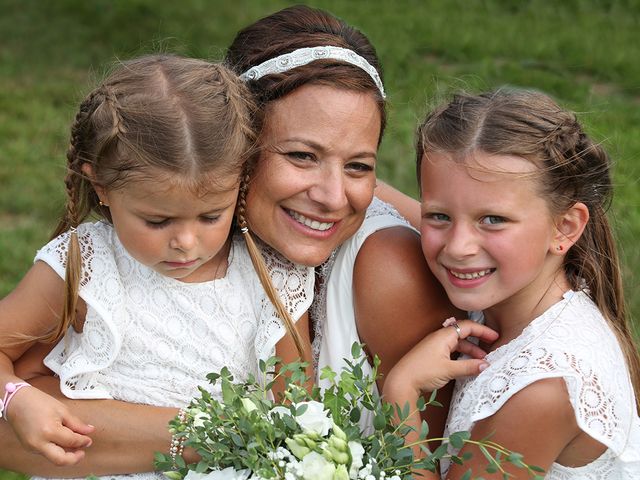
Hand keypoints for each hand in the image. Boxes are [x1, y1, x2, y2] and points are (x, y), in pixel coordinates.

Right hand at [6, 385, 94, 465]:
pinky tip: (62, 442)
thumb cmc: (38, 402)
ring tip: (74, 444)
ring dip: (66, 454)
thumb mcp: (62, 410)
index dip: (83, 441)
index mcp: (50, 431)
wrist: (17, 402)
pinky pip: (46, 453)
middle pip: (61, 460)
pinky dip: (57, 450)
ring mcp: (33, 447)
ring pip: (53, 458)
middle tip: (83, 451)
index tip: (88, 439)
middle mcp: (39, 443)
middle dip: (74, 458)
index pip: (72, 442)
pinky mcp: (29, 448)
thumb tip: (89, 431)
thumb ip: (76, 423)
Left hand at [383, 319, 498, 398]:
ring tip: (482, 362)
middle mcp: (439, 338)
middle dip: (478, 342)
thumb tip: (486, 365)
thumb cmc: (422, 372)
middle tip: (491, 350)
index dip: (482, 330)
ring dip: (470, 351)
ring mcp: (435, 346)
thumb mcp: (448, 370)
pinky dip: (461, 357)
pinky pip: (450, 352)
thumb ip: (468, 367)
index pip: (467, 326)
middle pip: (463, 335)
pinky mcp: (432, 355)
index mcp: (443, 336)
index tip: (494, 336)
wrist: (401, 381)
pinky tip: (467, 365)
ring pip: (457, 345)